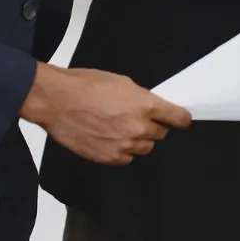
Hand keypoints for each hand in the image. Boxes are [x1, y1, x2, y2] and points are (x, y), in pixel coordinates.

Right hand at [20, 63, 191, 164]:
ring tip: (120, 128)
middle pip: (161, 134)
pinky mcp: (108, 158)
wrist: (57, 101)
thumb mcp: (122, 82)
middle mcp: (139, 128)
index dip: (181, 118)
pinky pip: (126, 158)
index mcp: (146, 105)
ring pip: (145, 148)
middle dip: (154, 126)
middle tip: (137, 118)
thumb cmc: (87, 85)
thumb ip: (141, 98)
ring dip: (139, 140)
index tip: (182, 119)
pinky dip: (123, 151)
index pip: (178, 118)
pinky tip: (110, 138)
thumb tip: (152, 108)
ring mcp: (124, 145)